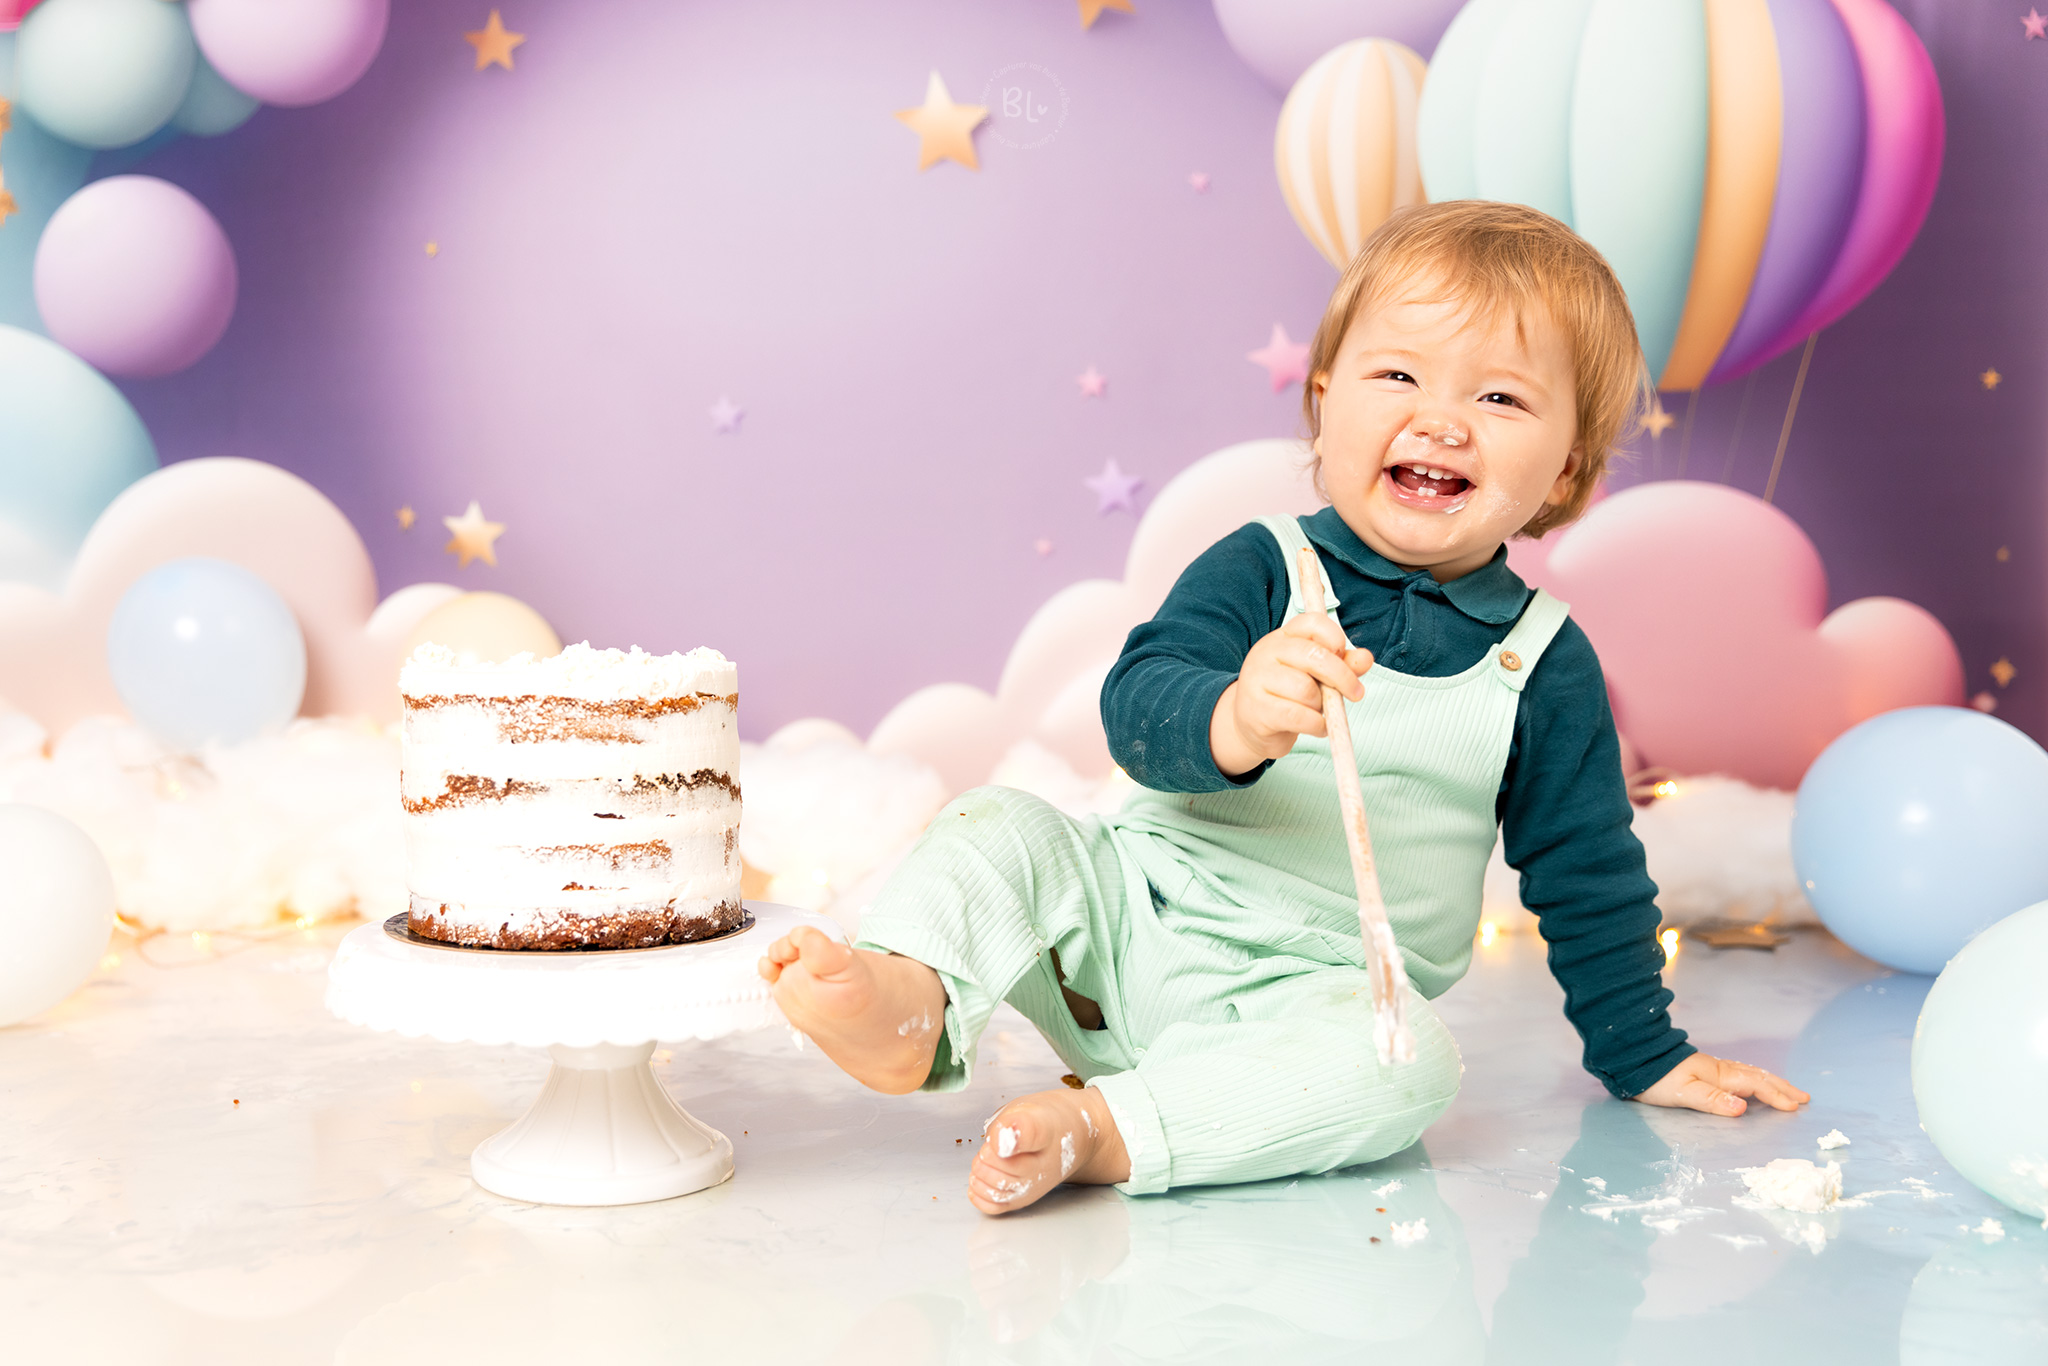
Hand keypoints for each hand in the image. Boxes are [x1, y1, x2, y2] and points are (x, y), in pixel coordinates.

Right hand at [1210, 613, 1373, 776]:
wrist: (1252, 726)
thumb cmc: (1288, 695)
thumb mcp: (1316, 674)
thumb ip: (1342, 664)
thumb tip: (1366, 658)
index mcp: (1282, 637)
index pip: (1312, 622)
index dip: (1336, 638)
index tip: (1343, 657)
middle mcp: (1266, 652)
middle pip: (1314, 655)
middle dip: (1342, 677)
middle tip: (1356, 693)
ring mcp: (1257, 679)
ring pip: (1306, 689)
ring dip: (1322, 706)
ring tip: (1318, 711)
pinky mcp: (1257, 709)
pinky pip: (1298, 716)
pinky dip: (1316, 725)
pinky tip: (1316, 726)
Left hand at [1632, 1052, 1809, 1116]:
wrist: (1634, 1058)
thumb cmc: (1656, 1078)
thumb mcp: (1683, 1092)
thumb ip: (1712, 1101)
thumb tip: (1742, 1108)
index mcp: (1719, 1075)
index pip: (1755, 1086)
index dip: (1776, 1096)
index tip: (1795, 1107)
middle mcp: (1720, 1069)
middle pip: (1759, 1077)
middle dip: (1782, 1087)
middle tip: (1804, 1097)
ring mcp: (1713, 1068)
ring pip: (1751, 1074)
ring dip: (1771, 1082)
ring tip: (1787, 1089)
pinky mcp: (1705, 1070)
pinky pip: (1740, 1073)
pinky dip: (1755, 1078)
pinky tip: (1753, 1082)